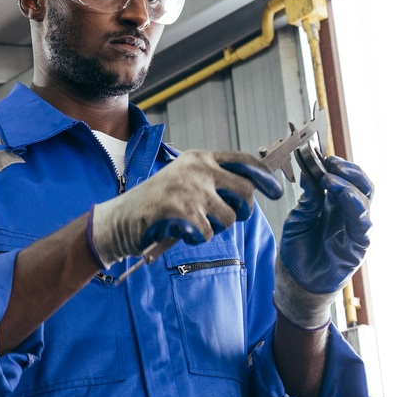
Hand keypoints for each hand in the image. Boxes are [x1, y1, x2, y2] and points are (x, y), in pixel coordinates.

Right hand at [89, 149, 282, 265]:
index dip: (264, 177)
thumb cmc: (156, 203)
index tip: (276, 191)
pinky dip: (197, 239)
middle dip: (243, 211)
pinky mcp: (181, 211)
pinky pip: (208, 234)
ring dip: (217, 229)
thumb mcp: (184, 179)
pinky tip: (182, 232)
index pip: (243, 161)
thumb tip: (249, 191)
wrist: (119, 219)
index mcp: (200, 158)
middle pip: (245, 192)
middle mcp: (197, 169)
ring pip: (229, 218)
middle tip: (230, 219)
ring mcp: (189, 189)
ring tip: (196, 225)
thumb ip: (212, 179)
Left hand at [276, 156, 373, 328]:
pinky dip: (355, 205)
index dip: (335, 164)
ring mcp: (356, 227)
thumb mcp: (298, 217)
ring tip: (330, 177)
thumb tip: (311, 173)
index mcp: (335, 203)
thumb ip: (309, 198)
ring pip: (365, 198)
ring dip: (348, 184)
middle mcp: (349, 212)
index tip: (319, 154)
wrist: (297, 280)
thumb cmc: (298, 249)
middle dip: (347, 169)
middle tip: (329, 161)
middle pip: (361, 183)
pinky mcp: (359, 244)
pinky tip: (344, 195)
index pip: (344, 177)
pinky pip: (363, 222)